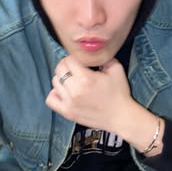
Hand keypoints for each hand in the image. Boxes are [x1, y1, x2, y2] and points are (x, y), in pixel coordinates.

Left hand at [46, 56, 164, 155]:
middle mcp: (75, 91)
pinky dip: (55, 93)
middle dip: (67, 65)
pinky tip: (65, 92)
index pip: (69, 60)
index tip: (82, 61)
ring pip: (54, 82)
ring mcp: (69, 103)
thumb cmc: (119, 93)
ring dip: (62, 78)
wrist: (120, 117)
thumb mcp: (116, 69)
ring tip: (72, 80)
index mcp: (86, 79)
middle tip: (76, 68)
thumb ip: (102, 57)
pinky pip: (50, 99)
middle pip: (59, 69)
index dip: (75, 57)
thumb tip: (91, 53)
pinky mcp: (67, 113)